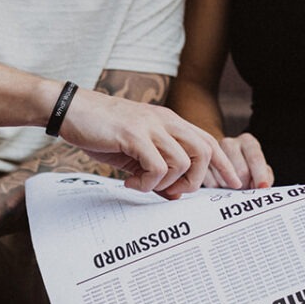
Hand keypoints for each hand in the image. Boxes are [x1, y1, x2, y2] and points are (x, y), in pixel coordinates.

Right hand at [59, 87, 240, 196]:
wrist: (72, 110)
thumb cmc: (103, 132)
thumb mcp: (136, 151)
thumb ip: (157, 168)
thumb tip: (175, 194)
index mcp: (170, 122)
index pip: (208, 141)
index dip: (224, 164)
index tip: (232, 184)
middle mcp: (165, 121)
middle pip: (204, 152)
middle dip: (195, 180)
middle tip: (173, 193)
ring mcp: (150, 126)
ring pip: (181, 162)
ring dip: (166, 184)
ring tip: (143, 186)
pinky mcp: (133, 134)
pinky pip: (157, 166)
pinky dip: (147, 183)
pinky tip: (130, 183)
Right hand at [215, 132, 272, 188]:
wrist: (224, 163)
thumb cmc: (247, 168)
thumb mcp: (261, 169)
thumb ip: (265, 177)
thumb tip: (261, 187)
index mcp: (247, 141)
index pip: (255, 159)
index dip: (260, 176)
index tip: (262, 188)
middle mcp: (229, 143)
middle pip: (241, 172)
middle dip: (245, 185)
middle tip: (245, 188)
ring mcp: (212, 154)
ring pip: (226, 180)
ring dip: (232, 189)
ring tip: (233, 185)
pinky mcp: (201, 165)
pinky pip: (212, 184)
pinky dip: (219, 189)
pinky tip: (222, 185)